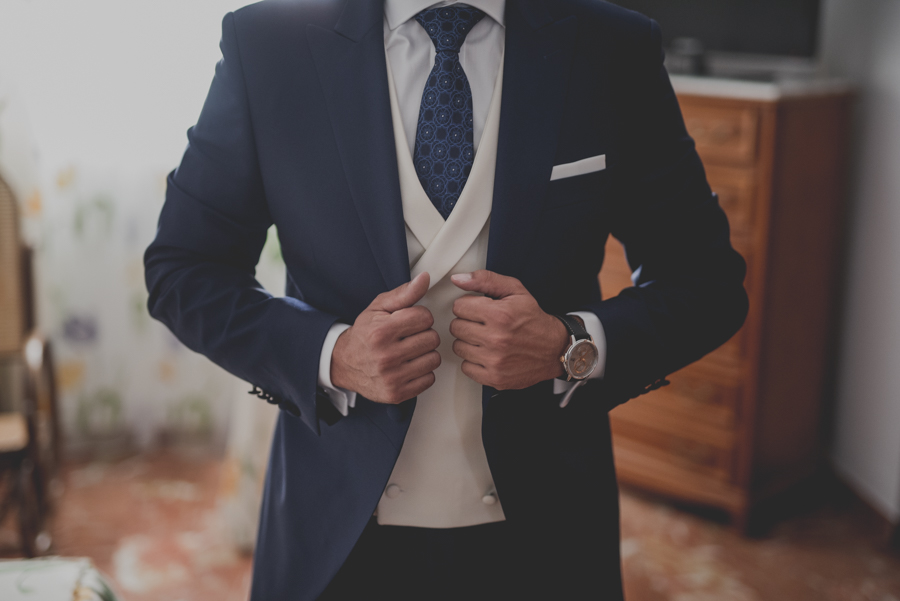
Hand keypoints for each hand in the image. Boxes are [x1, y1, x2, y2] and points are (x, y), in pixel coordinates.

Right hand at [331, 272, 440, 403]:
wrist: (344, 363)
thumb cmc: (365, 333)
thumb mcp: (379, 307)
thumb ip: (404, 293)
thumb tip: (426, 278)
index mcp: (382, 331)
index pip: (425, 317)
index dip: (419, 316)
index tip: (408, 321)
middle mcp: (386, 356)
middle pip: (432, 338)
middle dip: (423, 334)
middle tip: (408, 337)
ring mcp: (392, 378)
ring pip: (433, 359)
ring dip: (425, 354)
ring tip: (409, 351)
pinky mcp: (397, 394)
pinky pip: (429, 379)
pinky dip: (422, 372)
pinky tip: (409, 366)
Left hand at [449, 270, 568, 389]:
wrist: (555, 349)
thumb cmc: (534, 320)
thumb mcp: (515, 291)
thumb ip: (485, 280)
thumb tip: (458, 279)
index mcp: (500, 315)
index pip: (459, 307)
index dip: (469, 305)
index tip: (479, 310)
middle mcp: (496, 339)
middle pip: (456, 327)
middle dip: (467, 323)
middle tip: (483, 324)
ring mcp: (495, 361)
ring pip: (458, 347)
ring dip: (469, 342)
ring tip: (485, 339)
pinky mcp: (494, 377)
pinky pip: (466, 367)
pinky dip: (473, 361)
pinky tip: (486, 354)